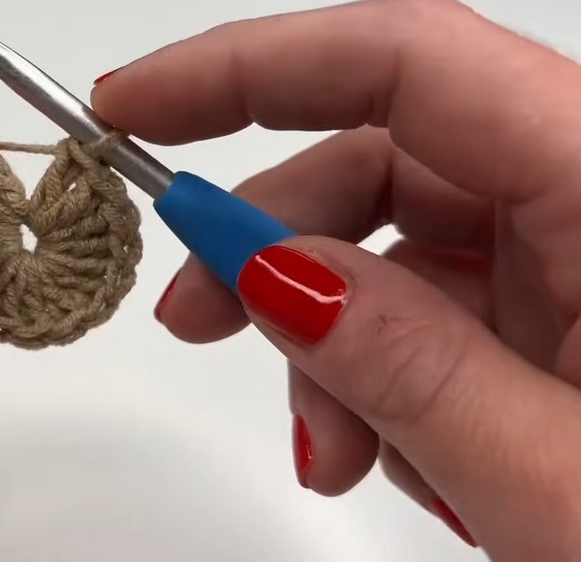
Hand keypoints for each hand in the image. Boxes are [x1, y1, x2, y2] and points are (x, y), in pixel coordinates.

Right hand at [94, 0, 580, 557]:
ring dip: (320, 336)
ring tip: (322, 449)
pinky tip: (370, 447)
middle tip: (187, 314)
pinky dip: (368, 372)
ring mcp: (574, 258)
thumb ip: (409, 365)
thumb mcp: (556, 486)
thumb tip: (265, 266)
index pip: (409, 62)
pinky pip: (422, 305)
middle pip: (381, 155)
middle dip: (267, 237)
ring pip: (390, 241)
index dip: (251, 65)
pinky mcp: (555, 311)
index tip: (134, 106)